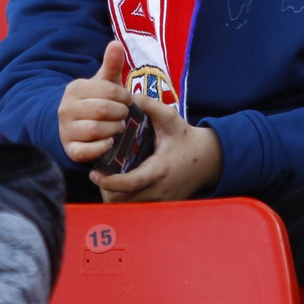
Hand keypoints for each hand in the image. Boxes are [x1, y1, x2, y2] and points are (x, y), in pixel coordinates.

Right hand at [58, 41, 133, 164]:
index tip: (128, 100)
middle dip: (120, 113)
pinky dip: (102, 147)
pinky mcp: (69, 150)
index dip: (124, 96)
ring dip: (113, 129)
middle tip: (125, 115)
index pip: (108, 90)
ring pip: (95, 130)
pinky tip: (110, 142)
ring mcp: (65, 130)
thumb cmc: (96, 100)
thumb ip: (112, 64)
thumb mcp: (104, 82)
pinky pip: (86, 151)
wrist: (75, 125)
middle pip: (102, 110)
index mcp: (75, 88)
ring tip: (119, 127)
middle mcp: (66, 109)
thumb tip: (116, 43)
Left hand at [92, 95, 221, 201]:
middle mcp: (158, 190)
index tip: (94, 173)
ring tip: (108, 178)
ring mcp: (160, 201)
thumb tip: (127, 96)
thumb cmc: (187, 139)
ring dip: (113, 195)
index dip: (109, 181)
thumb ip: (150, 106)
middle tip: (99, 173)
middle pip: (122, 201)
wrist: (210, 160)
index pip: (129, 184)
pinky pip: (135, 208)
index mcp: (159, 170)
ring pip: (126, 207)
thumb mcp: (171, 119)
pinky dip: (125, 199)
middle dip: (106, 189)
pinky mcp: (160, 205)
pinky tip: (122, 184)